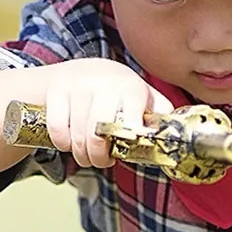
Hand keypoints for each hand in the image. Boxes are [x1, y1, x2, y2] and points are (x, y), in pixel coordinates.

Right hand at [45, 58, 174, 168]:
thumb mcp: (142, 97)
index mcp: (131, 87)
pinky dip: (63, 143)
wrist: (82, 69)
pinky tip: (69, 143)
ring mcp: (78, 86)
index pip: (132, 112)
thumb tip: (175, 135)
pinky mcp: (57, 90)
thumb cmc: (118, 92)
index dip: (131, 131)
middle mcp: (104, 83)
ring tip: (87, 157)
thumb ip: (158, 114)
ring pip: (78, 134)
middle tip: (101, 162)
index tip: (128, 146)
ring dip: (82, 155)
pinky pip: (58, 128)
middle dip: (99, 156)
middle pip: (98, 132)